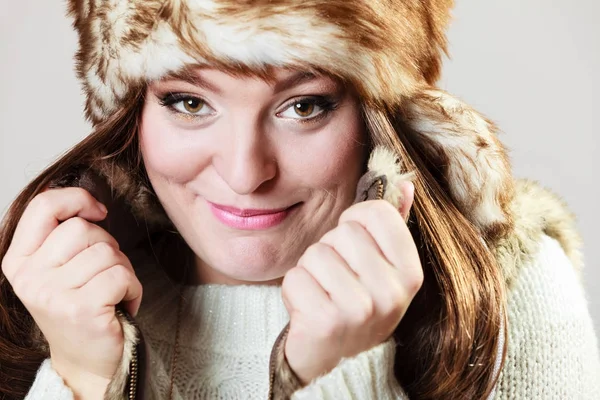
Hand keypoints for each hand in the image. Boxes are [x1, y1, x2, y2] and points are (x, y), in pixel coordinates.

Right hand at [1, 188, 141, 397]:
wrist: (86, 360)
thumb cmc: (79, 307)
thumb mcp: (59, 269)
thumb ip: (62, 234)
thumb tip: (89, 202)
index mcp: (19, 261)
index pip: (42, 207)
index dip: (75, 198)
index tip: (97, 211)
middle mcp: (29, 277)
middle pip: (83, 228)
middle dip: (107, 245)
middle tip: (104, 274)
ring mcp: (52, 294)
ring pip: (107, 251)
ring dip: (122, 269)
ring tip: (112, 292)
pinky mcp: (80, 309)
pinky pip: (121, 274)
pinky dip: (132, 287)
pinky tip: (122, 304)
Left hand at [281, 182, 421, 383]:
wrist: (337, 360)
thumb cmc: (358, 302)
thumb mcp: (383, 267)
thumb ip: (393, 225)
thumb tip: (406, 184)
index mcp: (410, 273)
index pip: (377, 213)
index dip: (356, 218)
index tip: (352, 239)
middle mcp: (391, 293)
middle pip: (342, 232)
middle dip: (331, 249)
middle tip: (338, 278)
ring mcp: (359, 310)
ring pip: (315, 253)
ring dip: (311, 269)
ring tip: (324, 293)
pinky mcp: (325, 322)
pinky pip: (295, 277)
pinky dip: (295, 289)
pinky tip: (309, 307)